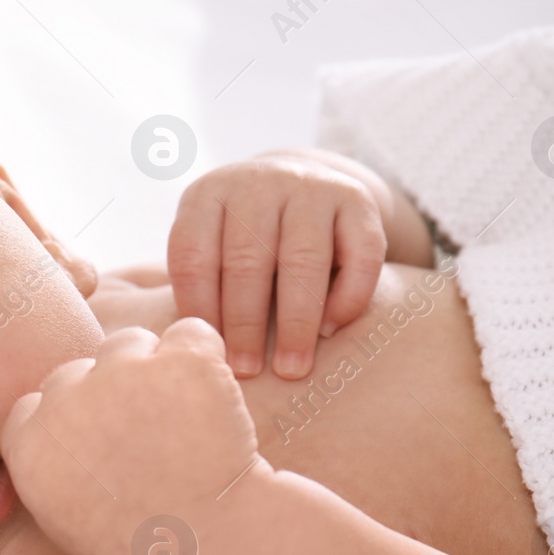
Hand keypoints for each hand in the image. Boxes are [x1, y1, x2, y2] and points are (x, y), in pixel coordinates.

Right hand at [0, 318, 268, 554]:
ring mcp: (124, 373)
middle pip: (83, 369)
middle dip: (112, 395)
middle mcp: (66, 398)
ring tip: (184, 423)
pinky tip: (214, 399)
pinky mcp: (182, 361)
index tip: (109, 450)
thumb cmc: (143, 543)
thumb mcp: (67, 513)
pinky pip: (191, 333)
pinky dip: (204, 357)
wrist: (213, 549)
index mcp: (29, 440)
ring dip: (153, 369)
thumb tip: (55, 413)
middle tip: (153, 444)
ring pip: (130, 343)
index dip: (79, 419)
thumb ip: (51, 456)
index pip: (43, 399)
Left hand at [167, 148, 389, 379]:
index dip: (199, 308)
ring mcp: (310, 187)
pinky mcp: (357, 200)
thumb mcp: (210, 242)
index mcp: (208, 195)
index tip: (207, 351)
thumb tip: (194, 346)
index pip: (194, 255)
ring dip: (296, 322)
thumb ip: (200, 282)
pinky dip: (346, 297)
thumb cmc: (244, 237)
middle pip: (247, 260)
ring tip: (291, 367)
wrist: (304, 183)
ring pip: (303, 260)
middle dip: (244, 323)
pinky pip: (359, 254)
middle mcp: (258, 184)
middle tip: (246, 370)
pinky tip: (331, 329)